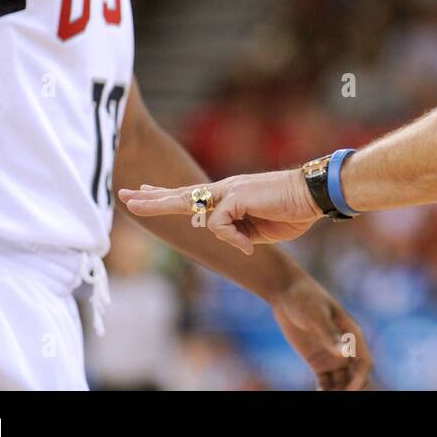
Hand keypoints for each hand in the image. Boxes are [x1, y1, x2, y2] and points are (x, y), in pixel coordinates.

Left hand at [119, 170, 322, 253]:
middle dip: (151, 197)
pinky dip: (233, 239)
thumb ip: (236, 231)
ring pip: (189, 202)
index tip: (144, 191)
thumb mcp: (258, 229)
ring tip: (148, 210)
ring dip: (173, 210)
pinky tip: (248, 246)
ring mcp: (229, 190)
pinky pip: (219, 224)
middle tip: (123, 195)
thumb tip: (222, 236)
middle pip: (180, 193)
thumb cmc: (292, 211)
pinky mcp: (235, 196)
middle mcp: (225, 189)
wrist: (313, 196)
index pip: (192, 193)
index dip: (166, 194)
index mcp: (230, 196)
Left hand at [271, 275, 372, 390]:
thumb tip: (344, 352)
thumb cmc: (304, 298)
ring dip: (338, 392)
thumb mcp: (316, 315)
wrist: (286, 293)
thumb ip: (329, 334)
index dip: (360, 380)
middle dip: (351, 389)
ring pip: (341, 382)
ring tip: (325, 398)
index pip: (364, 363)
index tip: (348, 390)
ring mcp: (331, 355)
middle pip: (356, 376)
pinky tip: (319, 395)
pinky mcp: (317, 361)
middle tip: (336, 396)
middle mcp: (345, 348)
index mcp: (352, 334)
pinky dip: (325, 391)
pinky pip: (325, 382)